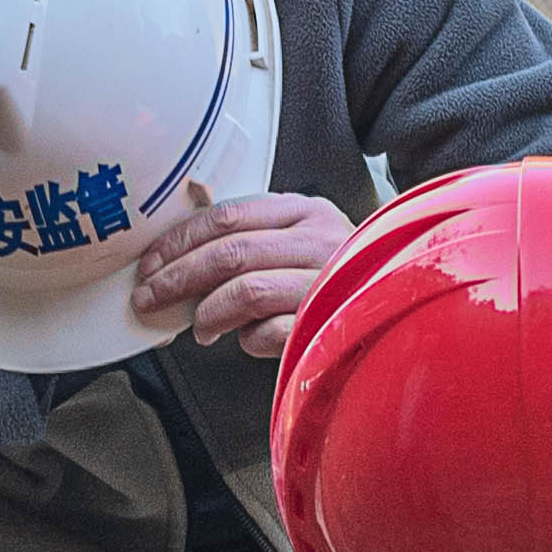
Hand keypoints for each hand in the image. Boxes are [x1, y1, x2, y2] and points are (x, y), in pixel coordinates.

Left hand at [123, 188, 356, 357]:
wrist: (401, 299)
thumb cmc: (336, 276)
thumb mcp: (299, 241)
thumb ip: (253, 241)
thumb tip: (178, 263)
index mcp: (305, 211)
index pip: (227, 217)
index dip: (179, 241)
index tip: (150, 264)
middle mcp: (319, 239)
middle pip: (229, 253)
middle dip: (177, 277)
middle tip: (150, 298)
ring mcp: (328, 280)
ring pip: (246, 291)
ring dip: (208, 313)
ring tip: (199, 328)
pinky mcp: (331, 322)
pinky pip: (272, 333)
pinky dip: (249, 340)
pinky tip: (247, 339)